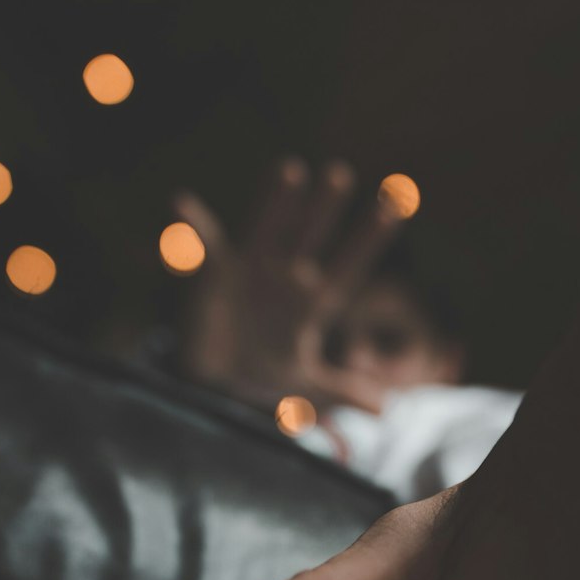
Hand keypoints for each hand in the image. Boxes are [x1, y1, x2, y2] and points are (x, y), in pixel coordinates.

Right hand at [175, 159, 400, 411]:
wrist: (217, 384)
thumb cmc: (268, 379)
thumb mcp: (307, 388)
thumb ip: (343, 390)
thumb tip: (386, 409)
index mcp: (313, 303)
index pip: (349, 267)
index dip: (370, 238)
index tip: (398, 206)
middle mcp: (286, 279)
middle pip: (311, 237)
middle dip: (326, 209)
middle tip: (343, 175)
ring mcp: (251, 271)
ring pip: (267, 230)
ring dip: (277, 203)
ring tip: (292, 170)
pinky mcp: (215, 274)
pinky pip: (203, 247)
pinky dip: (191, 227)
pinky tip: (181, 203)